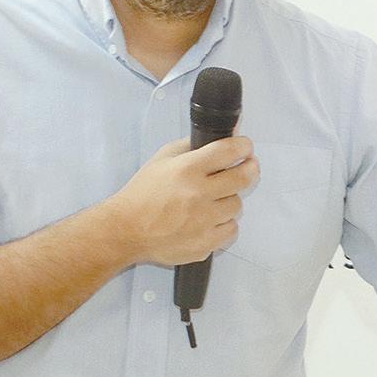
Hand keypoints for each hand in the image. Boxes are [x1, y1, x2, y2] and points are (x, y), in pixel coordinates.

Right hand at [105, 136, 260, 265]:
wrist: (126, 230)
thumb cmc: (143, 193)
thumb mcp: (162, 159)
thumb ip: (193, 144)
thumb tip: (226, 133)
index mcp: (187, 170)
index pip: (228, 151)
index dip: (243, 146)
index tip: (245, 148)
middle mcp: (198, 194)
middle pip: (243, 178)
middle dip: (250, 169)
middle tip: (248, 167)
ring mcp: (203, 222)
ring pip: (237, 205)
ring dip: (230, 199)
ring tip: (215, 199)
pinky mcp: (205, 244)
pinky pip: (232, 230)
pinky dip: (225, 224)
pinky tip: (211, 220)